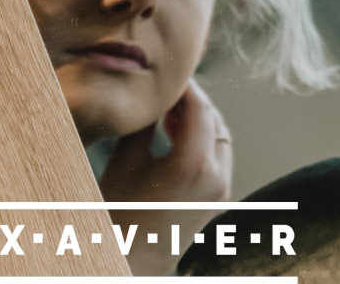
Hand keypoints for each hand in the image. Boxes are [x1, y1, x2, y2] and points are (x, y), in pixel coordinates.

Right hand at [101, 81, 232, 272]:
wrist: (128, 263)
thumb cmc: (118, 216)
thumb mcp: (125, 165)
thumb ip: (144, 126)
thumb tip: (154, 97)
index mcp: (194, 164)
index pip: (201, 108)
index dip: (187, 89)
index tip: (171, 77)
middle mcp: (217, 175)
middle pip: (215, 121)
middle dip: (194, 104)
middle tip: (167, 94)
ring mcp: (222, 188)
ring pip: (220, 138)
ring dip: (200, 122)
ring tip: (169, 115)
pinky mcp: (220, 198)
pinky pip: (219, 156)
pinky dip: (204, 141)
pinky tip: (177, 137)